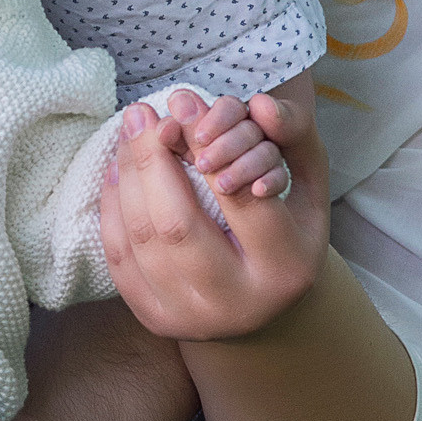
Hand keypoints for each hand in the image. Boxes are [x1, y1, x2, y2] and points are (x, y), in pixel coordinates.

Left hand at [100, 71, 327, 342]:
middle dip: (152, 159)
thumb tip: (257, 103)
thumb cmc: (287, 231)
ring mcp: (190, 318)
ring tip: (129, 132)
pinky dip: (113, 207)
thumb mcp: (308, 183)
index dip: (205, 145)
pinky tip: (117, 171)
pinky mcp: (154, 319)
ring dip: (127, 176)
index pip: (242, 200)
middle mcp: (238, 303)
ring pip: (141, 239)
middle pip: (179, 224)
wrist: (263, 308)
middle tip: (142, 112)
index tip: (181, 100)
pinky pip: (119, 257)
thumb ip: (293, 136)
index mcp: (286, 268)